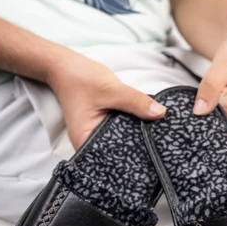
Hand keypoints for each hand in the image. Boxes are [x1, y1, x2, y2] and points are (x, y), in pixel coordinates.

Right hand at [46, 48, 165, 149]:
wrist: (66, 67)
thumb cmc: (81, 79)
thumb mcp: (111, 90)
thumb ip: (136, 102)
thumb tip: (161, 113)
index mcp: (85, 141)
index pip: (113, 158)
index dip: (134, 155)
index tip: (154, 151)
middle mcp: (89, 143)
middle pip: (119, 151)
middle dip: (138, 145)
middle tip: (160, 141)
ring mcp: (96, 135)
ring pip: (122, 140)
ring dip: (136, 134)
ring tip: (155, 132)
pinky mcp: (103, 126)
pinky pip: (121, 130)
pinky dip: (131, 126)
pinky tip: (144, 122)